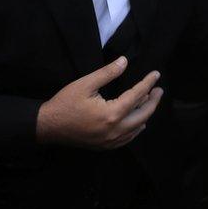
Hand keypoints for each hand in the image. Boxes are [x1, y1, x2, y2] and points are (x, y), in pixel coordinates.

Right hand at [36, 57, 163, 149]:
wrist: (48, 126)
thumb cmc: (65, 103)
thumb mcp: (85, 84)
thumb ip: (107, 73)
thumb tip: (124, 62)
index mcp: (111, 114)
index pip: (137, 96)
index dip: (148, 83)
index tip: (156, 75)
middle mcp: (115, 130)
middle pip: (143, 115)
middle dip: (153, 101)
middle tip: (159, 90)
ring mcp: (111, 141)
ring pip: (138, 128)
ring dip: (146, 114)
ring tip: (149, 100)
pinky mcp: (106, 146)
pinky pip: (128, 138)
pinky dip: (136, 127)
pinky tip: (138, 121)